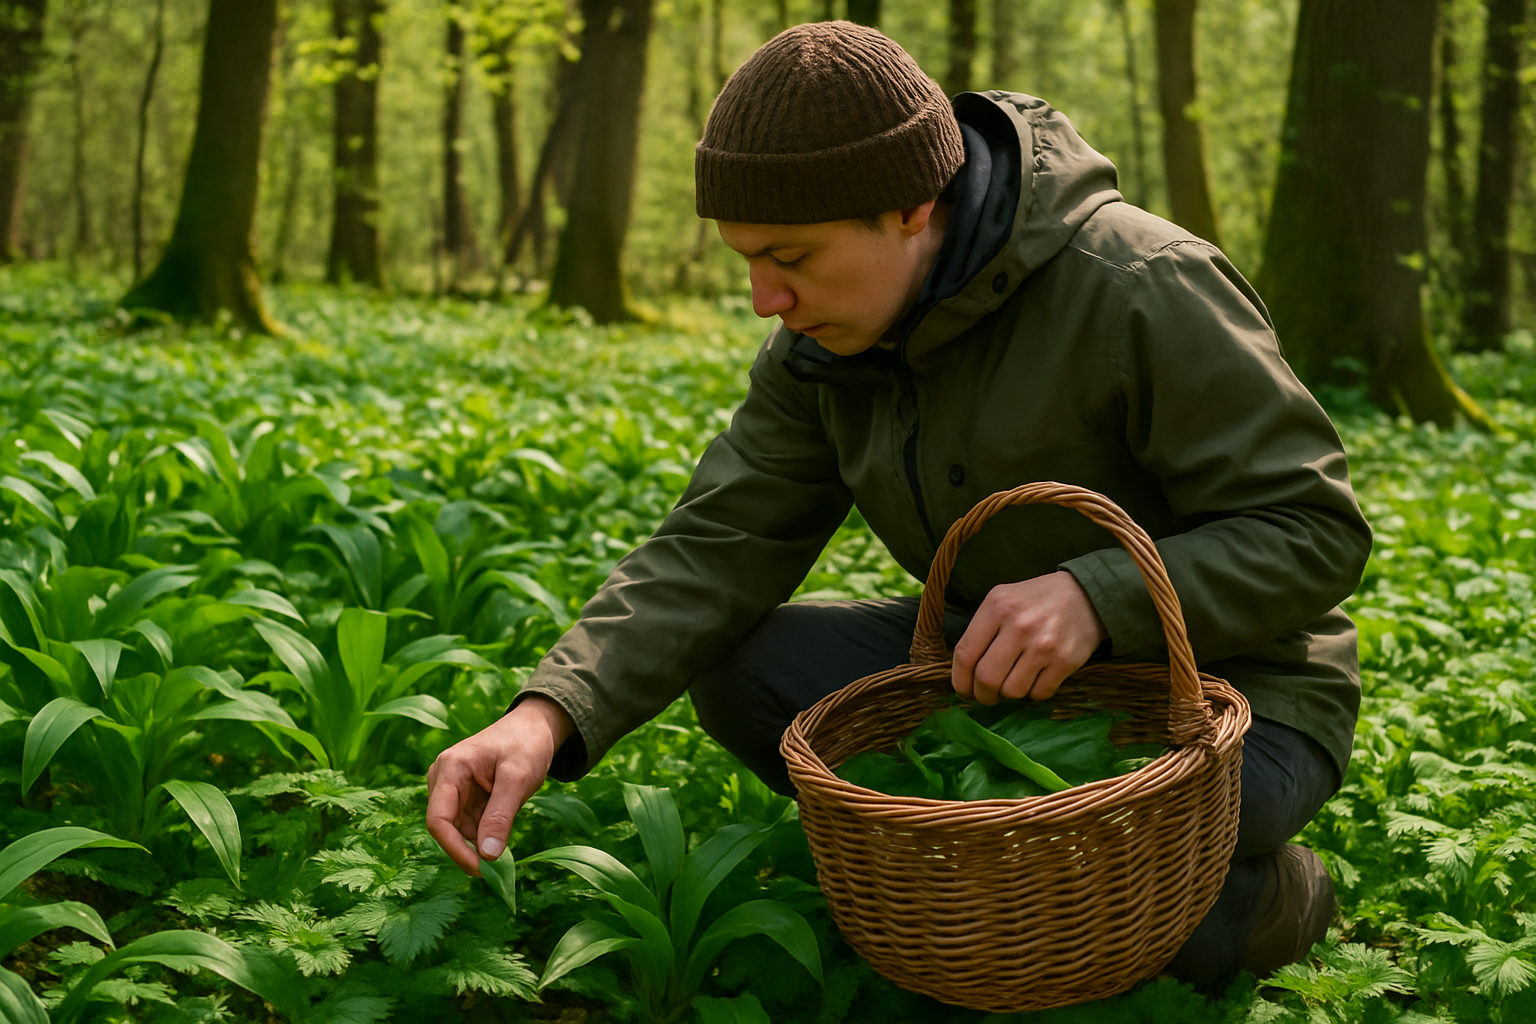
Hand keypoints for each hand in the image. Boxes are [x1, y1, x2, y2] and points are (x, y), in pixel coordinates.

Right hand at [425, 694, 574, 875]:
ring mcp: (452, 789)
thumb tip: (487, 856)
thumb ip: (500, 816)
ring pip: (460, 829)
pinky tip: (505, 814)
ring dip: (483, 835)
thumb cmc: (526, 745)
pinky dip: (487, 829)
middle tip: (503, 854)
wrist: (534, 727)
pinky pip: (470, 824)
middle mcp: (443, 779)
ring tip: (511, 812)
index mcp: (450, 769)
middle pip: (447, 828)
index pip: (438, 820)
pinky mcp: (463, 797)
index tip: (478, 869)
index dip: (454, 849)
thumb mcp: (518, 778)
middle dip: (471, 844)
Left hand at [951, 571, 1108, 704]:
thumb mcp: (1002, 599)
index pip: (965, 655)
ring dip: (1009, 694)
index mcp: (996, 607)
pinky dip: (1033, 692)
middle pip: (986, 679)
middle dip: (982, 695)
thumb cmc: (1036, 600)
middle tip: (986, 696)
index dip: (960, 680)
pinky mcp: (1064, 662)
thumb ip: (981, 630)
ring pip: (1012, 691)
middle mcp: (1018, 626)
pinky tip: (1035, 678)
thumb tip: (963, 672)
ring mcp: (1043, 645)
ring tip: (1013, 681)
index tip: (964, 690)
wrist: (1086, 594)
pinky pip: (1038, 693)